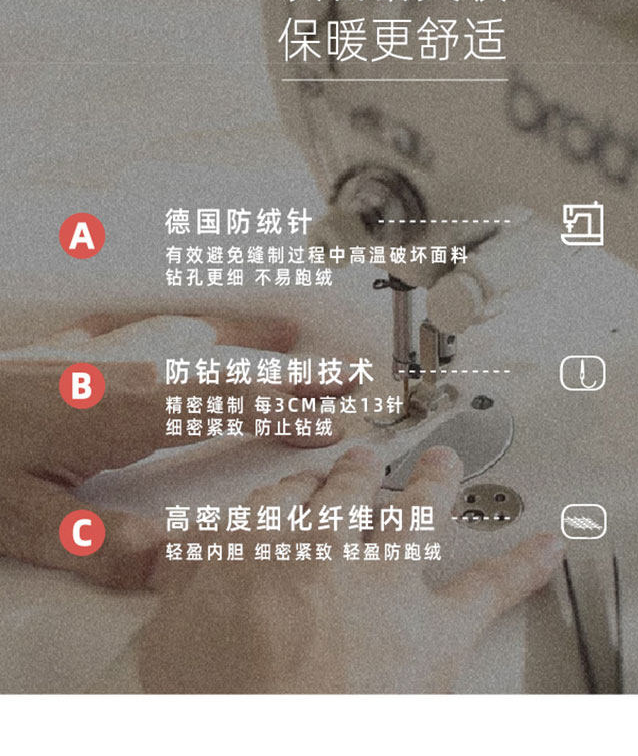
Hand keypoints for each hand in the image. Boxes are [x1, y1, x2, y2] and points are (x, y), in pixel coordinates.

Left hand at [0, 312, 347, 588]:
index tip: (332, 419)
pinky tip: (206, 331)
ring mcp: (110, 353)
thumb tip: (180, 564)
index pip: (231, 406)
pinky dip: (203, 332)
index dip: (287, 412)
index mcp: (129, 410)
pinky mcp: (87, 351)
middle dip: (295, 375)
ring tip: (295, 348)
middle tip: (347, 375)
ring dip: (255, 350)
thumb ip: (103, 546)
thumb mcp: (24, 519)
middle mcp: (132, 370)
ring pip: (203, 345)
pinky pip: (166, 332)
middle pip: (233, 369)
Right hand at [138, 445, 563, 692]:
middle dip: (362, 471)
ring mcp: (385, 580)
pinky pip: (488, 586)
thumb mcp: (172, 637)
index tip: (306, 481)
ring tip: (445, 462)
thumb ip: (190, 587)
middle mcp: (327, 545)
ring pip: (416, 512)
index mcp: (262, 543)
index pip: (281, 496)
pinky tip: (547, 545)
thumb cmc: (213, 702)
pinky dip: (522, 564)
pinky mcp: (434, 630)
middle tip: (371, 458)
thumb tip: (194, 563)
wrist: (268, 742)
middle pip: (349, 490)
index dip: (298, 487)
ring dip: (434, 482)